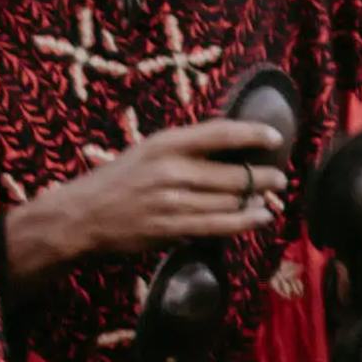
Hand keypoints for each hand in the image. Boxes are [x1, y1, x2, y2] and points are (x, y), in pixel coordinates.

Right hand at [1, 113, 289, 285]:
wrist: (81, 216)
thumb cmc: (119, 181)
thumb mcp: (148, 151)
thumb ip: (185, 150)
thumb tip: (233, 150)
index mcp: (165, 143)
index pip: (220, 133)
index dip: (253, 134)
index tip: (276, 138)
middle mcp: (170, 169)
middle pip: (233, 173)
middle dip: (263, 177)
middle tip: (280, 178)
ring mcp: (171, 201)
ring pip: (230, 201)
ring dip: (257, 201)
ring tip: (271, 200)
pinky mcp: (170, 229)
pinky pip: (218, 226)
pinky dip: (245, 222)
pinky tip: (260, 218)